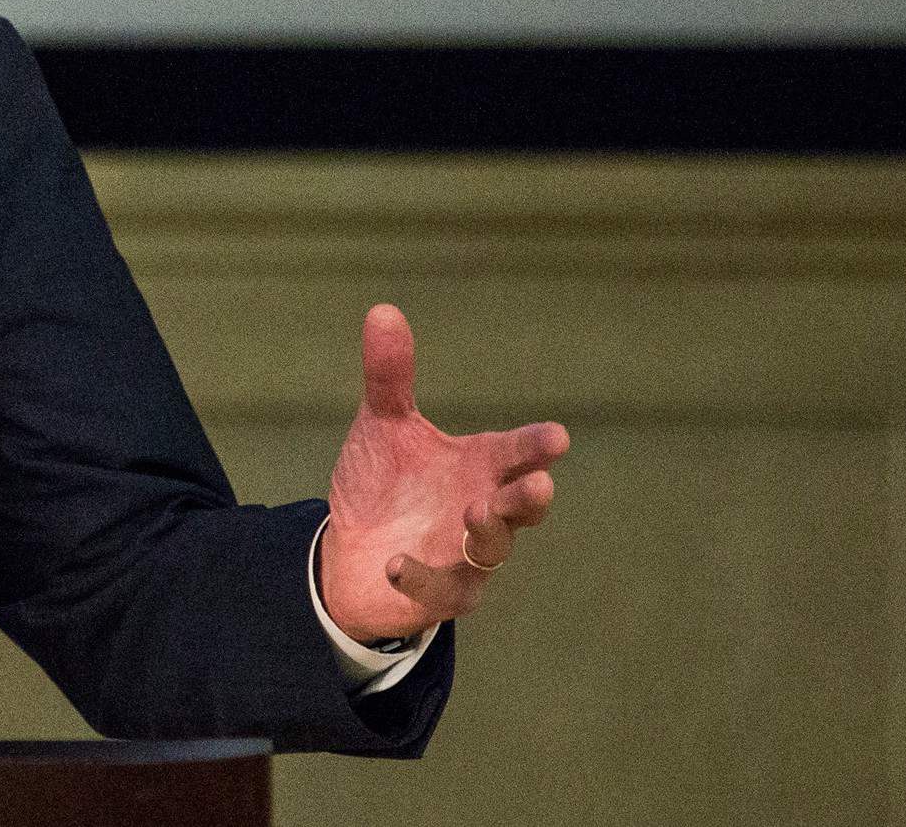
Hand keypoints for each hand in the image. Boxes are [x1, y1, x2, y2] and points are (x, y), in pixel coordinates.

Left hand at [319, 304, 569, 643]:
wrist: (348, 548)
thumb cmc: (384, 483)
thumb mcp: (383, 426)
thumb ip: (390, 377)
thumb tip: (382, 310)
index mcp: (478, 467)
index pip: (516, 454)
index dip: (536, 446)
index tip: (557, 437)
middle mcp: (481, 511)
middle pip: (519, 507)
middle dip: (529, 496)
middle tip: (537, 483)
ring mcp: (464, 558)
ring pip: (491, 551)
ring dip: (487, 533)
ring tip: (472, 512)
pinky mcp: (439, 594)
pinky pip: (440, 591)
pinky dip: (421, 577)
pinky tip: (395, 563)